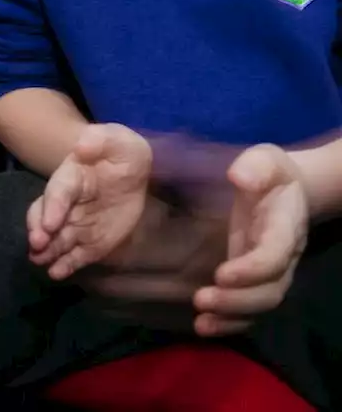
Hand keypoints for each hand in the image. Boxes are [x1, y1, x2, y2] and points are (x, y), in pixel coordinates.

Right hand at [28, 124, 152, 279]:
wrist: (133, 174)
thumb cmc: (122, 153)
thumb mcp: (118, 140)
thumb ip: (101, 139)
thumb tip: (82, 146)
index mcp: (71, 176)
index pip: (59, 192)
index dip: (52, 207)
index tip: (48, 224)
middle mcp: (67, 203)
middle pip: (47, 217)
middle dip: (40, 231)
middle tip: (37, 245)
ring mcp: (77, 224)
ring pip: (57, 239)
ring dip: (48, 251)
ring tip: (41, 262)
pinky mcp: (90, 242)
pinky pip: (75, 255)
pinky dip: (65, 264)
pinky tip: (57, 273)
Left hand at [192, 144, 308, 335]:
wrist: (285, 189)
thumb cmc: (269, 173)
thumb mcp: (265, 159)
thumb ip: (255, 166)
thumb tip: (238, 175)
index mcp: (285, 227)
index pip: (275, 255)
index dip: (252, 269)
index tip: (222, 274)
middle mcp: (282, 256)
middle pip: (270, 290)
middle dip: (238, 300)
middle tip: (202, 299)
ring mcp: (270, 272)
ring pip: (260, 306)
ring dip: (231, 316)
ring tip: (201, 321)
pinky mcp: (254, 281)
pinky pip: (249, 310)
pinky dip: (229, 323)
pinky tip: (203, 326)